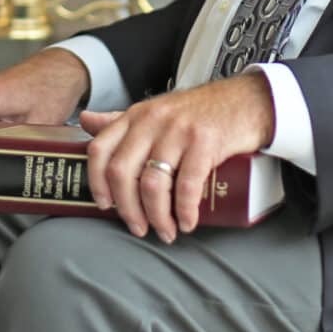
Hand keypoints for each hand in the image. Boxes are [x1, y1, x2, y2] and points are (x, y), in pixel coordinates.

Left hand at [79, 73, 275, 243]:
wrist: (247, 100)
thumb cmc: (199, 111)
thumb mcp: (155, 110)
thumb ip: (121, 119)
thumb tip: (85, 120)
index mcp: (135, 115)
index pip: (99, 149)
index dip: (96, 182)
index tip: (105, 205)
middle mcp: (152, 120)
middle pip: (122, 172)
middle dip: (127, 209)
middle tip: (139, 228)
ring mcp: (178, 130)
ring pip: (152, 184)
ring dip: (157, 216)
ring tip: (167, 231)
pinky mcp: (205, 142)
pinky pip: (187, 186)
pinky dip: (185, 211)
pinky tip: (187, 223)